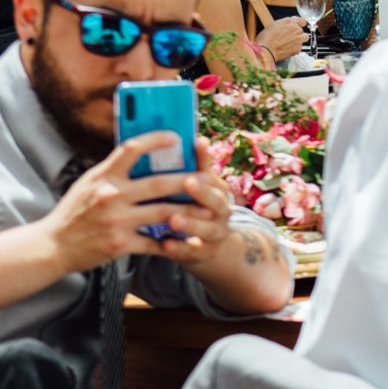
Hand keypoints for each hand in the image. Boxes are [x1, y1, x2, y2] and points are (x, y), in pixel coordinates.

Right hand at [43, 133, 225, 272]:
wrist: (53, 246)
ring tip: (207, 210)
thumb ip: (114, 170)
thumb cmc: (74, 211)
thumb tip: (142, 152)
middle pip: (159, 183)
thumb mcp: (89, 183)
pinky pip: (154, 242)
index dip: (155, 139)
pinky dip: (172, 241)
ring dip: (190, 211)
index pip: (131, 148)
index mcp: (103, 176)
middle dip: (188, 181)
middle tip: (206, 178)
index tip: (175, 136)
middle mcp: (110, 196)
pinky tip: (187, 239)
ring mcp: (116, 221)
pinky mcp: (119, 244)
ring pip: (164, 212)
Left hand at [149, 137, 239, 268]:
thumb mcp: (196, 187)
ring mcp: (214, 233)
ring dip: (191, 222)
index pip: (213, 173)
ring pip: (207, 228)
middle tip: (188, 182)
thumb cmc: (193, 208)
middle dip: (203, 192)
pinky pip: (192, 251)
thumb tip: (186, 135)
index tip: (196, 144)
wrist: (206, 247)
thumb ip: (191, 166)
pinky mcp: (202, 253)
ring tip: (173, 218)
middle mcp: (221, 211)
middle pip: (217, 201)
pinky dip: (180, 248)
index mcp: (217, 190)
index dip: (205, 160)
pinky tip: (166, 243)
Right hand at [261, 16, 306, 61]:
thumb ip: (285, 22)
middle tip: (289, 36)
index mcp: (290, 22)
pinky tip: (288, 48)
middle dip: (297, 33)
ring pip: (304, 38)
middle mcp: (296, 29)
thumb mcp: (274, 24)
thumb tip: (291, 21)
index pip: (301, 20)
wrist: (266, 50)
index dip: (300, 23)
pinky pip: (300, 47)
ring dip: (300, 40)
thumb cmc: (266, 38)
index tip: (300, 25)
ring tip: (290, 43)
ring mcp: (299, 39)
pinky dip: (296, 48)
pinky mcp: (298, 48)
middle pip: (301, 30)